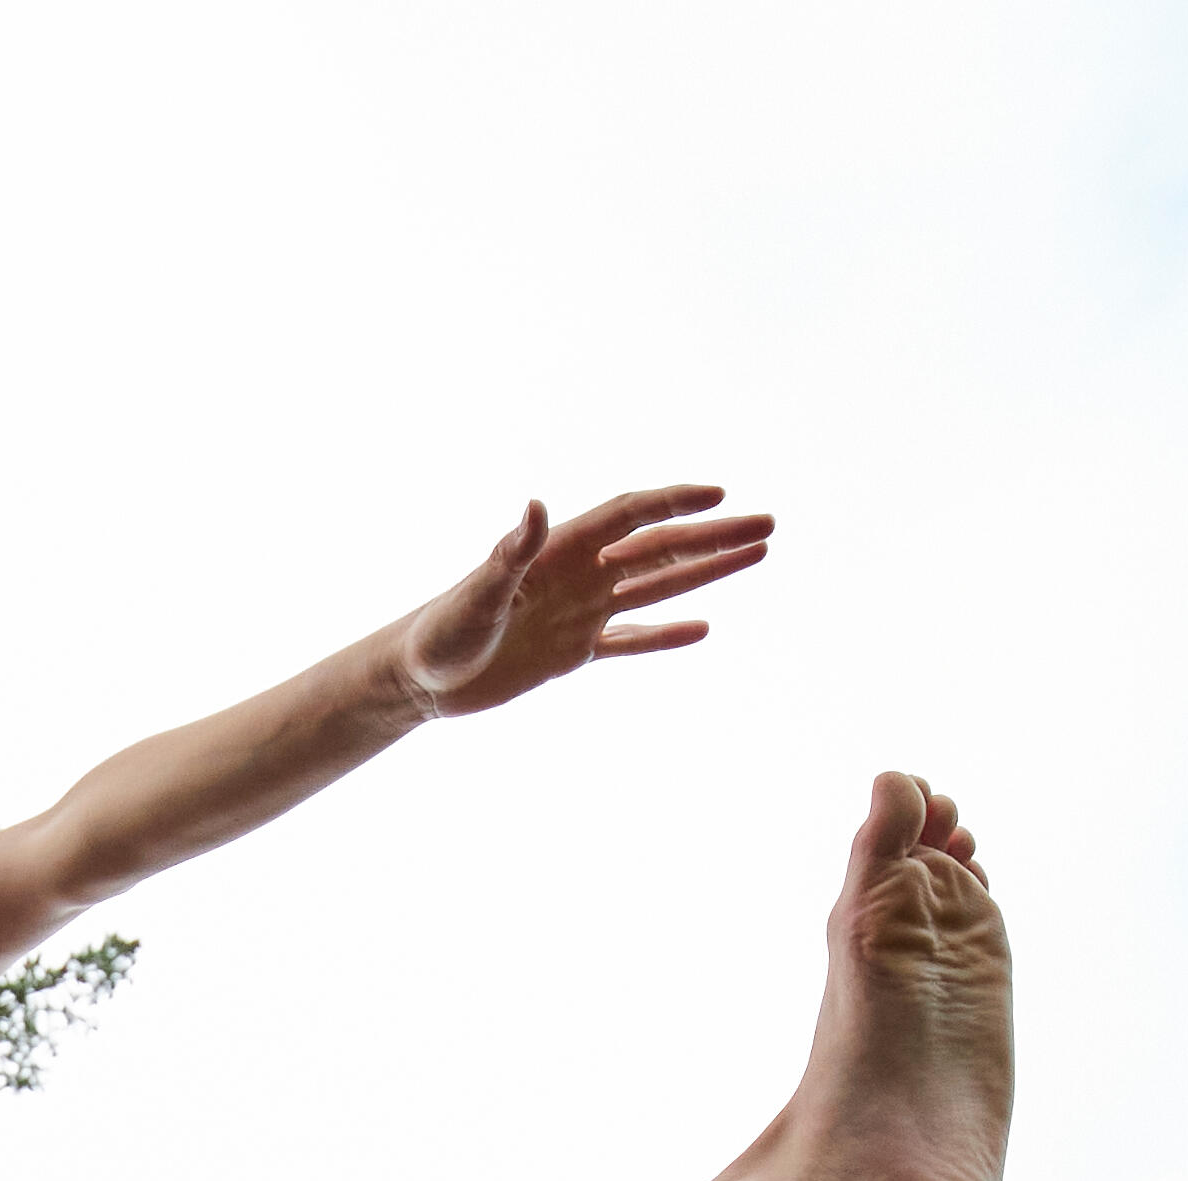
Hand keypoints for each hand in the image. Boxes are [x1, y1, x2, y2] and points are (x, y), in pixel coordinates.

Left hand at [396, 485, 772, 720]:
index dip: (675, 502)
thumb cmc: (440, 633)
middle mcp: (579, 575)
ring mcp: (581, 612)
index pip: (630, 517)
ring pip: (656, 588)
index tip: (720, 494)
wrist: (420, 679)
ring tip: (755, 556)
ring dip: (705, 574)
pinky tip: (703, 628)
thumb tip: (534, 505)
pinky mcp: (574, 651)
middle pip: (659, 549)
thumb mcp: (476, 593)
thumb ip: (511, 552)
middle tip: (767, 526)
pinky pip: (630, 640)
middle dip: (713, 536)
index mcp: (560, 551)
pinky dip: (664, 636)